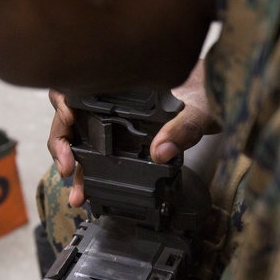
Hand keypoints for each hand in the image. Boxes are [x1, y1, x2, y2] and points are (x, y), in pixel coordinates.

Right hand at [46, 59, 220, 207]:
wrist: (219, 98)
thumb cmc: (207, 93)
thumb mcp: (200, 108)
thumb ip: (185, 127)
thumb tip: (160, 151)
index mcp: (120, 83)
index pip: (72, 89)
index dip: (62, 109)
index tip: (70, 132)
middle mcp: (110, 98)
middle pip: (68, 117)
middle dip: (61, 145)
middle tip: (69, 170)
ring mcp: (113, 118)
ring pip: (79, 138)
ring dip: (72, 165)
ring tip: (77, 195)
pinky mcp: (121, 136)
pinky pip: (96, 151)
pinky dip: (88, 171)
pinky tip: (89, 191)